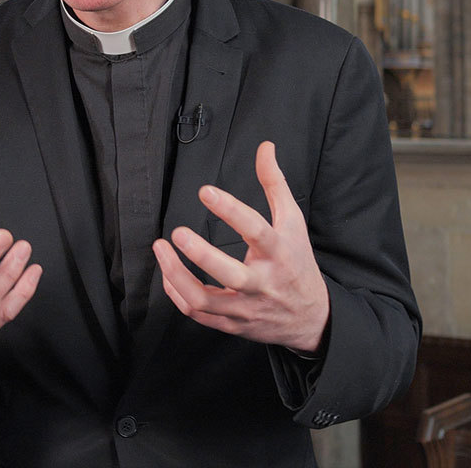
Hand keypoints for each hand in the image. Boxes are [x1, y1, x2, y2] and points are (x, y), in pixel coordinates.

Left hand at [152, 141, 328, 353]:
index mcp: (279, 253)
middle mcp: (263, 283)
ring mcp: (246, 307)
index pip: (256, 230)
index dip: (230, 210)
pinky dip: (177, 294)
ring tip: (160, 248)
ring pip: (205, 300)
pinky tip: (167, 273)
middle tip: (177, 232)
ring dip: (177, 276)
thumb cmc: (297, 262)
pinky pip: (199, 313)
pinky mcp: (232, 324)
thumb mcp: (293, 222)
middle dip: (202, 255)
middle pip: (231, 274)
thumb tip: (265, 147)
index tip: (205, 191)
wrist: (310, 318)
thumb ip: (275, 184)